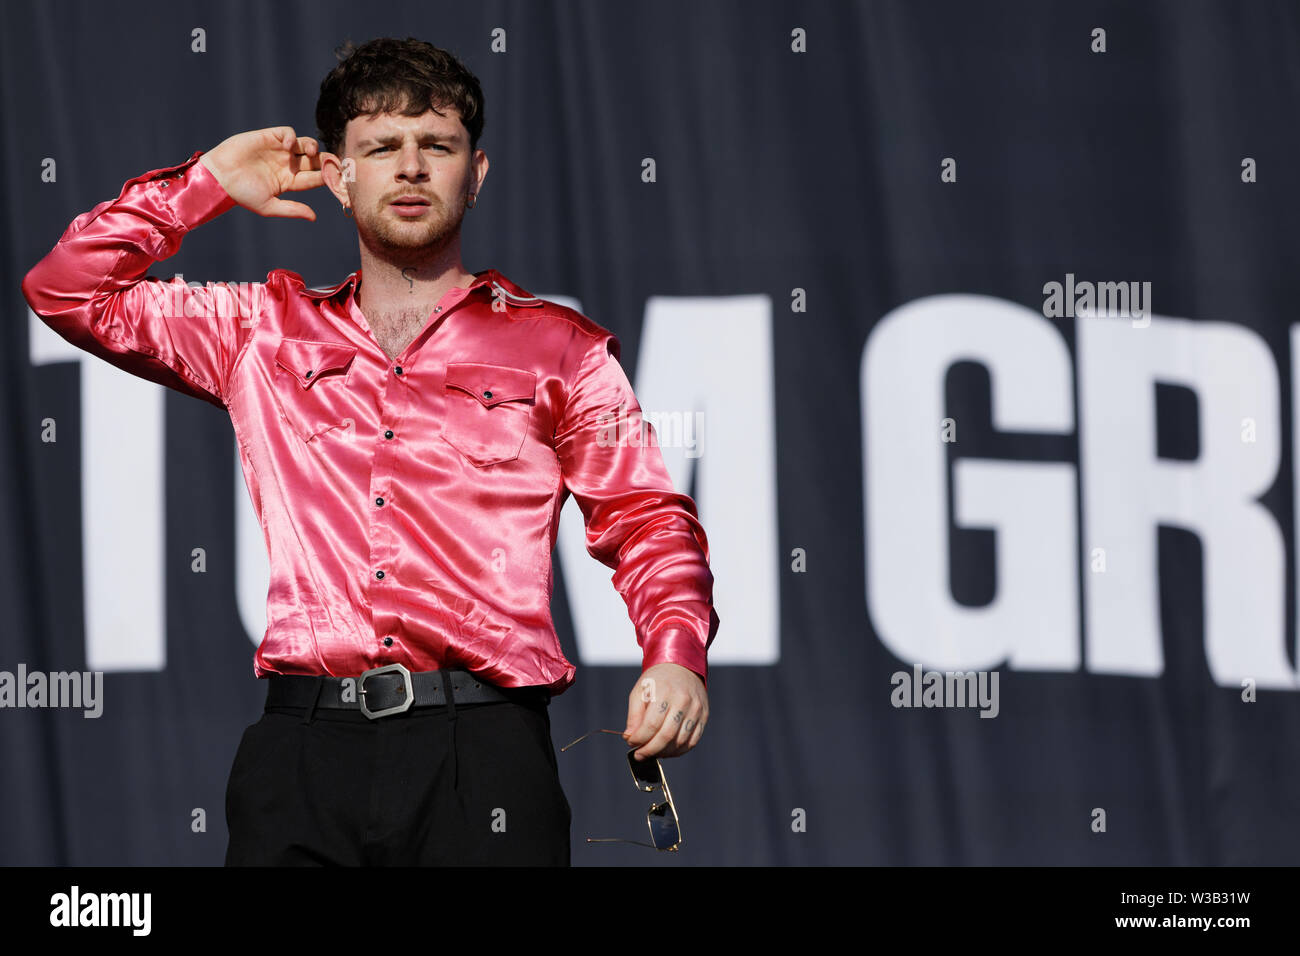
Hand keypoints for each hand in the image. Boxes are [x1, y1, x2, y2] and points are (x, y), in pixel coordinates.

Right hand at [199, 126, 323, 219]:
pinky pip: (288, 133)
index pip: (314, 178)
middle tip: (332, 162)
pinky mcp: (269, 137)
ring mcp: (279, 151)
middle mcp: (287, 165)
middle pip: (313, 160)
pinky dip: (292, 137)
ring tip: (312, 152)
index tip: (337, 178)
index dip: (326, 177)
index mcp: (289, 182)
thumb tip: (314, 217)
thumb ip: (292, 210)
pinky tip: (289, 145)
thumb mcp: (269, 206)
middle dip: (324, 160)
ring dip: (312, 147)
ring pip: (305, 145)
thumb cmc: (241, 194)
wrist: (219, 177)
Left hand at [623, 662, 707, 759]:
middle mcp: (683, 701)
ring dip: (664, 753)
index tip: (631, 743)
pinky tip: (667, 750)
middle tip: (640, 755)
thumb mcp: (640, 690)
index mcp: (665, 692)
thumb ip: (634, 715)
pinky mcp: (704, 716)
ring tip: (653, 752)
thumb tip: (630, 737)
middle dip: (650, 750)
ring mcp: (696, 709)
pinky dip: (679, 751)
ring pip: (680, 741)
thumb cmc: (658, 680)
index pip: (652, 724)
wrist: (682, 666)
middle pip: (666, 735)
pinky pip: (692, 741)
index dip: (639, 739)